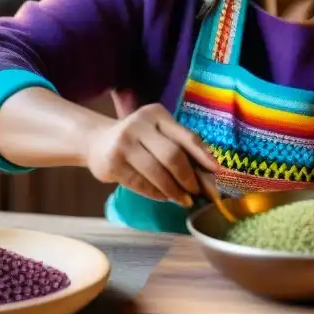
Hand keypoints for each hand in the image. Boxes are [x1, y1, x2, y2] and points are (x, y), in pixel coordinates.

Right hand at [83, 103, 219, 206]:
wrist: (97, 141)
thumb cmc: (138, 139)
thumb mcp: (158, 133)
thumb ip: (181, 147)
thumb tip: (211, 174)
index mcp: (156, 114)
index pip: (186, 136)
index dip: (204, 156)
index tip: (217, 172)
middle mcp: (139, 125)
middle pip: (173, 155)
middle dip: (189, 177)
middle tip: (198, 192)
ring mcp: (124, 144)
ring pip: (157, 173)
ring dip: (174, 190)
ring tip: (183, 199)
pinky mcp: (113, 164)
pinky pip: (141, 184)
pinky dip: (157, 193)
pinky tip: (164, 197)